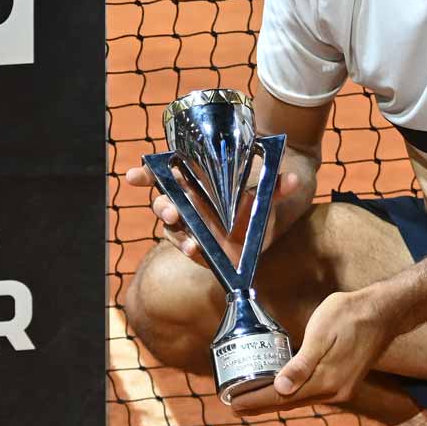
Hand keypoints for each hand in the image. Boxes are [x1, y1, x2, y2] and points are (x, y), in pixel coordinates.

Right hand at [121, 161, 303, 268]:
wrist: (262, 222)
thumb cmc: (254, 196)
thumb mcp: (264, 189)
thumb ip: (276, 185)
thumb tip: (294, 179)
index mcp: (192, 181)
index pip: (161, 175)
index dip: (145, 175)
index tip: (132, 177)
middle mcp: (185, 203)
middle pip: (163, 203)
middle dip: (163, 207)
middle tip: (171, 211)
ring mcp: (190, 227)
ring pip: (172, 229)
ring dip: (178, 235)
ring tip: (191, 243)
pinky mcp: (199, 247)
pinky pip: (189, 248)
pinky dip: (191, 249)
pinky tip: (197, 250)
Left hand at [227, 287, 400, 415]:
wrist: (384, 313)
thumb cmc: (349, 316)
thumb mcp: (321, 333)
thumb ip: (302, 364)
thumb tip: (281, 388)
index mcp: (326, 381)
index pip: (282, 397)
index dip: (256, 401)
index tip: (233, 404)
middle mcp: (334, 392)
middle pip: (289, 403)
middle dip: (261, 405)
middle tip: (234, 406)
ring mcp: (341, 390)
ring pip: (301, 400)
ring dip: (275, 402)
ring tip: (251, 401)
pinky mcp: (345, 384)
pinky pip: (312, 394)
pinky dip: (292, 396)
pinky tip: (281, 391)